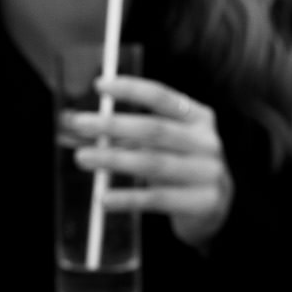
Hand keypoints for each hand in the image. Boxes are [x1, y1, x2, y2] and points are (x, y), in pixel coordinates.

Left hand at [66, 73, 234, 248]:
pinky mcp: (202, 203)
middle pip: (154, 129)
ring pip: (153, 163)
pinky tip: (104, 197)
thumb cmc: (179, 166)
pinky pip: (157, 199)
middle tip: (80, 123)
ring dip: (113, 158)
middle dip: (113, 125)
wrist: (215, 206)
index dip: (130, 89)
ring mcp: (207, 173)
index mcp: (199, 118)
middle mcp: (206, 142)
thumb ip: (128, 133)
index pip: (162, 97)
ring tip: (83, 157)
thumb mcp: (164, 144)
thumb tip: (76, 125)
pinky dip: (127, 198)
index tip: (99, 85)